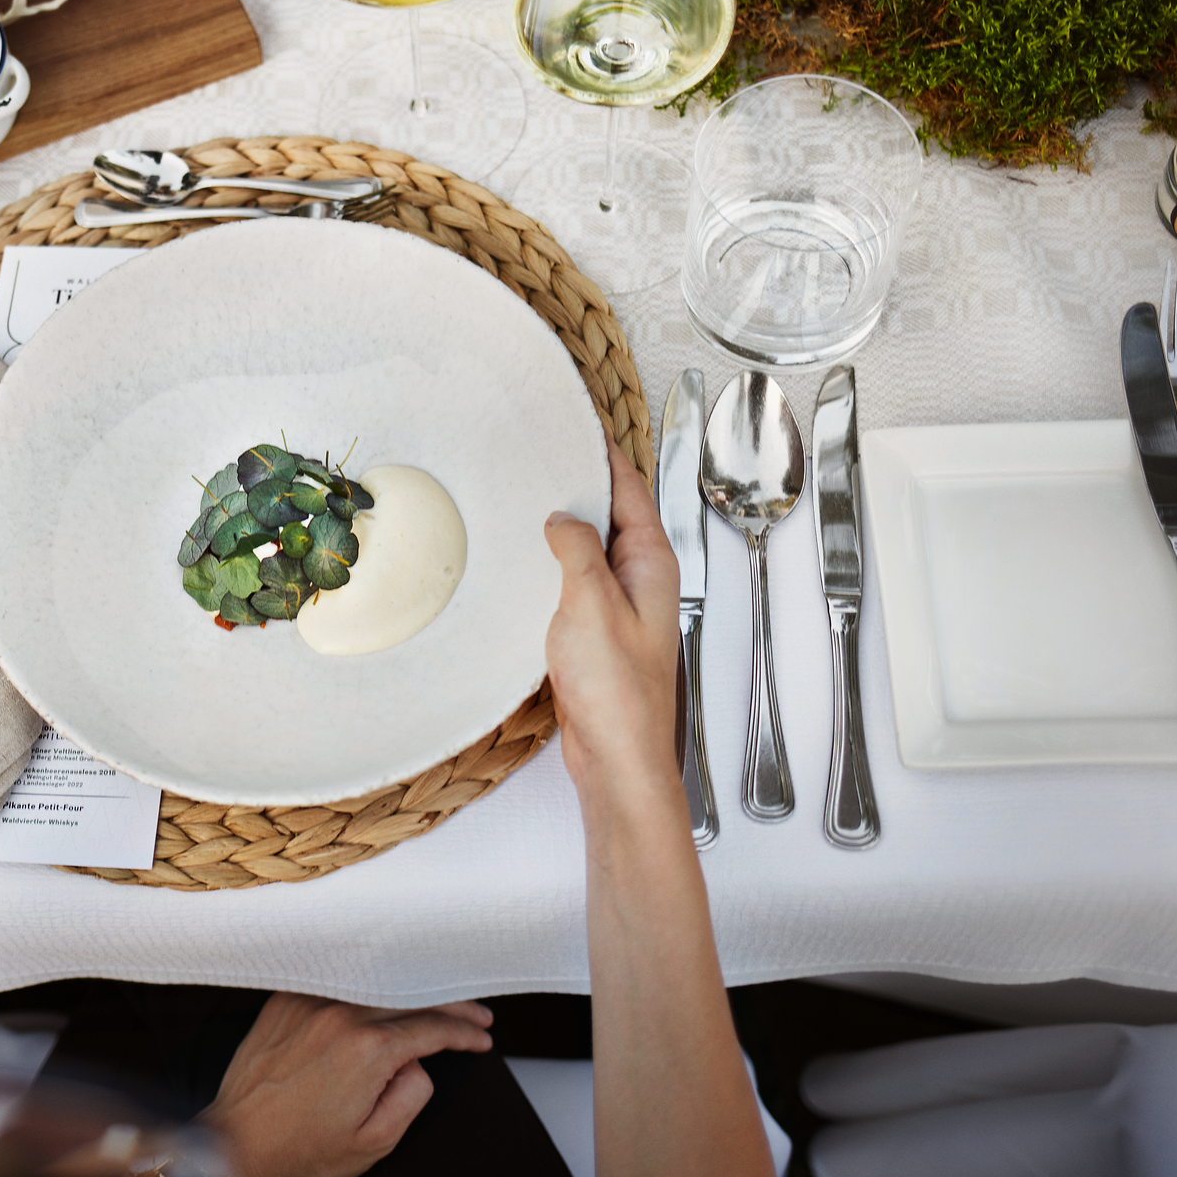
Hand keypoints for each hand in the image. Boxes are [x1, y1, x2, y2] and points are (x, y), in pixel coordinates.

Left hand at [199, 993, 492, 1176]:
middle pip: (410, 995)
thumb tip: (420, 1063)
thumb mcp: (374, 1141)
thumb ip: (412, 1095)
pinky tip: (380, 989)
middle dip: (450, 1004)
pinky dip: (365, 984)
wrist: (236, 1146)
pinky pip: (336, 982)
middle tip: (474, 1015)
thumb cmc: (298, 1151)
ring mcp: (308, 1003)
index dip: (464, 1032)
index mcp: (366, 1050)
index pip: (432, 1028)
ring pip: (375, 982)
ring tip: (434, 1000)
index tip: (479, 1039)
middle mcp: (338, 1015)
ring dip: (410, 989)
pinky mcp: (284, 1001)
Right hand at [543, 439, 680, 796]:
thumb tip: (561, 518)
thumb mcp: (590, 602)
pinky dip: (552, 563)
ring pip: (590, 547)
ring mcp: (619, 604)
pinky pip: (574, 580)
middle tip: (539, 453)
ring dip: (562, 525)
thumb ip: (576, 549)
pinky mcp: (596, 629)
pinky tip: (525, 562)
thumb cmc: (618, 692)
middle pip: (611, 512)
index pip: (630, 486)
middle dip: (578, 482)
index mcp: (652, 562)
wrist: (616, 755)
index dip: (603, 451)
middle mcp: (641, 578)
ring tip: (525, 498)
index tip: (577, 421)